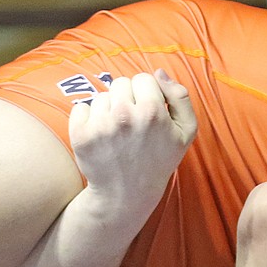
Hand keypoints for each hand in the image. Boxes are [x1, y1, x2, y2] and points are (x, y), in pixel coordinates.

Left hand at [69, 70, 197, 217]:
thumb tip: (159, 73)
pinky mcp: (81, 135)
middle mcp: (125, 115)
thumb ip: (180, 97)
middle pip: (121, 83)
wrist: (128, 194)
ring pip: (102, 96)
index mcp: (153, 111)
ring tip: (117, 133)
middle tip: (132, 124)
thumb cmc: (159, 160)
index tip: (148, 112)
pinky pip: (80, 107)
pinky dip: (87, 118)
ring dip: (108, 110)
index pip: (144, 78)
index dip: (147, 94)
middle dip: (127, 98)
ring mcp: (101, 125)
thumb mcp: (186, 132)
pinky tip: (100, 136)